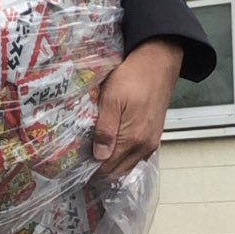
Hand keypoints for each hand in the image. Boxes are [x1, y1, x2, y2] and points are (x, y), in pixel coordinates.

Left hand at [93, 38, 183, 179]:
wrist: (159, 63)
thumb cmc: (132, 77)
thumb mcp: (112, 99)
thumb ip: (106, 130)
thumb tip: (99, 157)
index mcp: (133, 139)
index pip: (108, 168)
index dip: (91, 169)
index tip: (76, 164)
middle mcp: (145, 146)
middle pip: (119, 170)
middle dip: (100, 169)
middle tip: (81, 160)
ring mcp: (151, 141)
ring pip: (128, 164)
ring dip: (112, 163)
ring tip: (94, 153)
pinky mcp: (155, 135)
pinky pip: (137, 155)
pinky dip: (124, 156)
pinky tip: (112, 146)